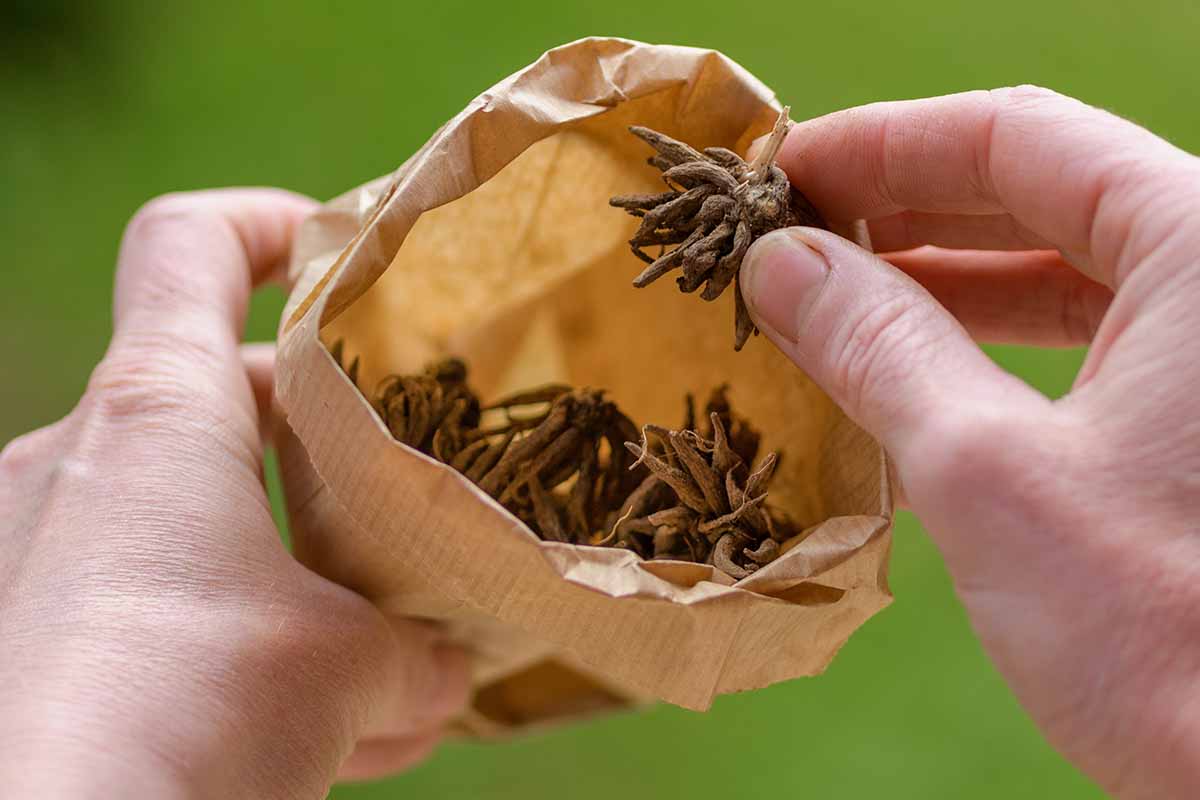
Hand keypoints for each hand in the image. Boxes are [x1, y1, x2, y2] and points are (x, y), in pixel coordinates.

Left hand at [0, 189, 468, 796]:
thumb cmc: (187, 714)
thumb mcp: (343, 672)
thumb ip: (408, 653)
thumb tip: (444, 673)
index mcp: (158, 414)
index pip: (190, 246)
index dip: (270, 225)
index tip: (342, 251)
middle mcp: (79, 464)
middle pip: (219, 404)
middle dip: (324, 451)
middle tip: (407, 505)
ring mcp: (41, 556)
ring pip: (198, 533)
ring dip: (295, 580)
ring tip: (391, 671)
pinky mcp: (31, 645)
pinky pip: (156, 620)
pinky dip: (242, 655)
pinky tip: (333, 742)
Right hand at [740, 87, 1199, 797]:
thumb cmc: (1173, 641)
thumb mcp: (989, 473)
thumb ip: (880, 347)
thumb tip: (783, 265)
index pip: (1020, 138)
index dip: (885, 145)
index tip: (787, 171)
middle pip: (1047, 189)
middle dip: (908, 206)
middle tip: (795, 232)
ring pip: (1070, 263)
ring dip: (944, 274)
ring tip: (834, 291)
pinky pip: (1093, 334)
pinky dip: (995, 336)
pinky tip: (913, 358)